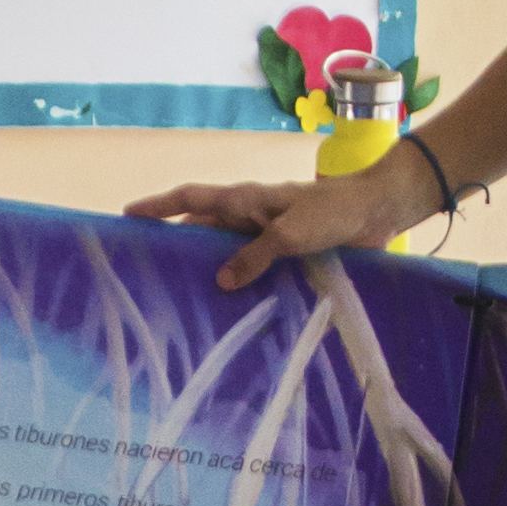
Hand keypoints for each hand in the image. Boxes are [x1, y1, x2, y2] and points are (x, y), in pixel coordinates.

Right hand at [127, 162, 429, 288]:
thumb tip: (220, 280)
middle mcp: (251, 215)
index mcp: (246, 199)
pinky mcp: (289, 251)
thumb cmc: (334, 212)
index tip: (128, 216)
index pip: (192, 198)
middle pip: (203, 227)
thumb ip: (255, 255)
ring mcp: (269, 233)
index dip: (159, 206)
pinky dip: (239, 282)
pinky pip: (254, 267)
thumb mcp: (291, 233)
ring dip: (208, 267)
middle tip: (147, 269)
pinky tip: (233, 307)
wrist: (379, 210)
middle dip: (176, 242)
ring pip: (227, 250)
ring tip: (183, 296)